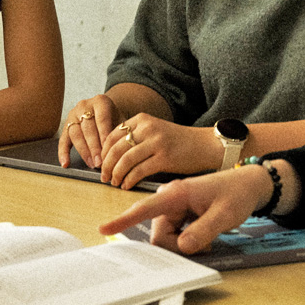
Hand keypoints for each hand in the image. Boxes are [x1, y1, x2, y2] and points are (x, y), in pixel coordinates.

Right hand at [58, 94, 123, 167]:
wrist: (106, 111)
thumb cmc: (116, 118)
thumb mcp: (121, 120)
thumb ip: (119, 132)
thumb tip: (118, 151)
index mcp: (100, 101)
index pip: (102, 119)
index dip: (104, 136)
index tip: (107, 152)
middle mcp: (84, 105)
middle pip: (88, 128)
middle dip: (94, 147)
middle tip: (99, 163)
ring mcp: (73, 114)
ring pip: (75, 134)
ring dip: (83, 152)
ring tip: (91, 164)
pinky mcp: (66, 125)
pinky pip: (63, 140)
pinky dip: (63, 153)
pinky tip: (66, 164)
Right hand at [97, 166, 274, 253]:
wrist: (248, 185)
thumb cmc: (237, 194)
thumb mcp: (225, 215)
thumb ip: (203, 231)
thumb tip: (182, 247)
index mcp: (176, 193)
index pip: (145, 209)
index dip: (123, 220)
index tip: (104, 229)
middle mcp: (170, 199)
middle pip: (159, 234)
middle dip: (178, 246)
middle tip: (206, 244)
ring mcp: (173, 207)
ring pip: (166, 237)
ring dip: (184, 244)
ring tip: (207, 235)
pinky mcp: (178, 213)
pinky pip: (173, 235)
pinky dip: (186, 240)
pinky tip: (202, 233)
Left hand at [98, 115, 221, 188]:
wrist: (204, 145)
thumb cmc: (178, 142)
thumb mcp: (154, 131)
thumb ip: (135, 137)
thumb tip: (111, 156)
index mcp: (142, 119)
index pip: (113, 135)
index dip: (104, 152)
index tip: (100, 164)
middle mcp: (148, 128)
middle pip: (116, 148)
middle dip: (107, 165)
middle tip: (103, 177)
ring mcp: (156, 142)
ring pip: (126, 160)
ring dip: (116, 174)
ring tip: (114, 182)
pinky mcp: (164, 158)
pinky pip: (139, 171)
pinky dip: (129, 180)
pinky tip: (127, 186)